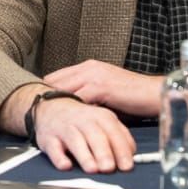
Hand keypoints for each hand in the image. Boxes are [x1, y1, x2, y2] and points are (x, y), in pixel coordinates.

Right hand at [29, 96, 136, 173]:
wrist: (51, 107)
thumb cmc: (81, 120)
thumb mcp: (104, 122)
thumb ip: (120, 137)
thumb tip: (131, 154)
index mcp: (101, 117)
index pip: (113, 133)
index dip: (121, 150)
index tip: (126, 166)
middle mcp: (83, 121)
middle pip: (95, 136)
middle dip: (103, 153)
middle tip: (109, 168)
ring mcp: (65, 129)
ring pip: (75, 141)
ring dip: (84, 155)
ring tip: (92, 169)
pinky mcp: (48, 138)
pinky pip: (53, 148)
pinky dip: (59, 157)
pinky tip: (65, 165)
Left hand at [43, 60, 161, 117]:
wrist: (155, 94)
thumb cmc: (134, 98)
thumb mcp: (107, 93)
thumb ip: (89, 96)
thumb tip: (73, 109)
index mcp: (90, 66)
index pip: (58, 76)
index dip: (45, 89)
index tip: (35, 103)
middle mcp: (90, 67)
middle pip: (55, 80)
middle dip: (43, 95)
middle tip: (32, 111)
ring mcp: (95, 75)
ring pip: (64, 88)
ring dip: (54, 103)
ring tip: (42, 117)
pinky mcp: (102, 86)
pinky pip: (79, 98)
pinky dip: (71, 110)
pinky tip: (63, 121)